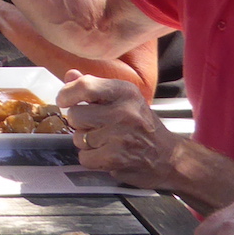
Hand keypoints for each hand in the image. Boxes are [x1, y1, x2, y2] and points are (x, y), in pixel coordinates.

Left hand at [56, 72, 182, 189]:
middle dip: (79, 123)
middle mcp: (125, 111)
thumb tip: (69, 74)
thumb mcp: (123, 100)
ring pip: (78, 138)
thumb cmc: (142, 126)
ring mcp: (121, 135)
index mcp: (125, 91)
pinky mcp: (117, 157)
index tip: (64, 100)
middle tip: (95, 126)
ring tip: (105, 141)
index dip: (67, 93)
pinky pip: (85, 157)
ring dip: (86, 143)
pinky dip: (91, 159)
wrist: (169, 157)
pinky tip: (107, 155)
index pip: (85, 86)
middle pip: (75, 114)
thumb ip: (94, 88)